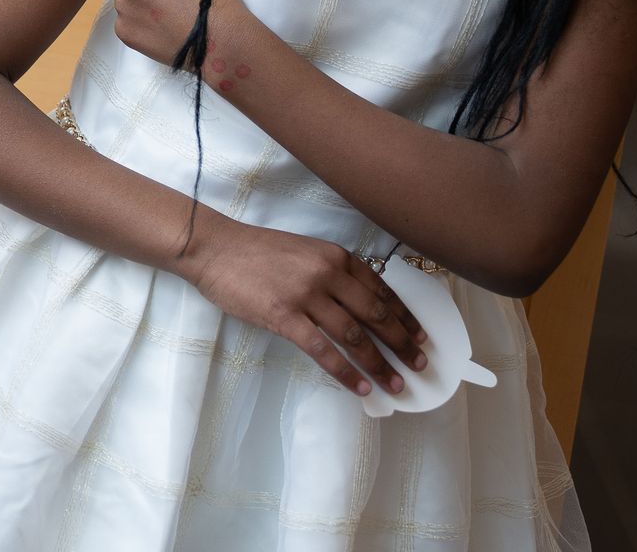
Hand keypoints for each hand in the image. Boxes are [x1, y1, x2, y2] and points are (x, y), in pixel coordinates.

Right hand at [186, 219, 428, 395]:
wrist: (215, 248)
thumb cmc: (256, 250)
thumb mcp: (304, 251)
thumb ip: (332, 272)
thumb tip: (359, 306)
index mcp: (335, 256)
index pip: (382, 290)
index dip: (406, 316)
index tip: (421, 336)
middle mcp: (327, 274)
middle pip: (376, 315)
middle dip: (402, 343)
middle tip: (420, 365)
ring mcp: (306, 295)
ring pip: (354, 336)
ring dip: (380, 364)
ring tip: (396, 385)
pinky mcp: (284, 316)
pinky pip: (323, 351)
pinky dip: (346, 372)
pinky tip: (361, 387)